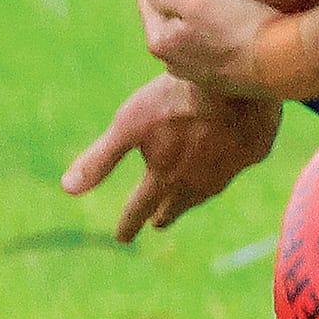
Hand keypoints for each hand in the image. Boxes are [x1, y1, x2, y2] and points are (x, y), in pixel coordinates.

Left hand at [62, 71, 281, 242]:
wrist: (235, 82)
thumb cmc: (175, 99)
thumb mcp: (128, 125)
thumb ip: (100, 159)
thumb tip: (67, 188)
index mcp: (164, 178)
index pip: (140, 208)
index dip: (129, 222)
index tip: (122, 235)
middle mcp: (196, 182)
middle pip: (176, 206)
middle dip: (164, 214)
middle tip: (157, 222)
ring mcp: (227, 170)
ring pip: (205, 191)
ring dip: (192, 197)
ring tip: (187, 196)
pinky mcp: (251, 153)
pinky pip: (234, 165)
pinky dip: (223, 165)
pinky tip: (223, 158)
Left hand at [138, 0, 296, 98]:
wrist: (285, 64)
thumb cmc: (240, 29)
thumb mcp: (195, 2)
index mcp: (159, 41)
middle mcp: (172, 62)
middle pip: (166, 12)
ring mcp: (197, 71)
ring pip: (188, 28)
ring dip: (197, 8)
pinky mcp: (222, 75)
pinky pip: (209, 40)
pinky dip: (214, 25)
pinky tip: (233, 15)